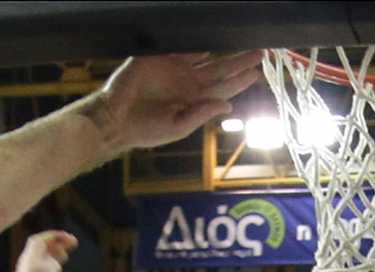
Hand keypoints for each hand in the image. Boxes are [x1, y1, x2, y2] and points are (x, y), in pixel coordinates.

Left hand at [11, 229, 75, 271]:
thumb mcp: (39, 263)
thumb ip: (41, 249)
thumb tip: (46, 239)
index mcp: (31, 256)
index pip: (41, 240)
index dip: (55, 236)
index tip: (69, 237)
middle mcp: (32, 264)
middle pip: (43, 247)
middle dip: (57, 242)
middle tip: (73, 242)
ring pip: (45, 258)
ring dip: (56, 252)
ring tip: (66, 254)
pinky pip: (46, 271)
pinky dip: (54, 265)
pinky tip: (60, 268)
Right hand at [89, 53, 262, 151]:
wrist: (115, 118)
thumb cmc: (146, 129)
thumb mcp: (178, 127)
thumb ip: (202, 114)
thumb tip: (228, 105)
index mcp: (195, 102)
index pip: (223, 90)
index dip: (240, 81)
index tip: (256, 73)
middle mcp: (188, 84)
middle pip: (219, 70)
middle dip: (239, 62)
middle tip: (259, 53)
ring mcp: (175, 69)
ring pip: (205, 57)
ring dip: (222, 50)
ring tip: (240, 41)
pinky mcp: (159, 58)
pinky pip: (181, 47)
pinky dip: (195, 43)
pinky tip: (211, 38)